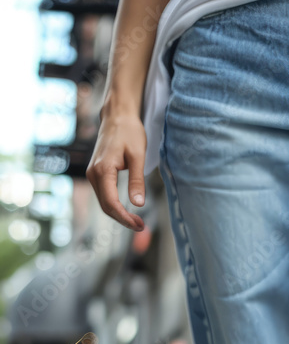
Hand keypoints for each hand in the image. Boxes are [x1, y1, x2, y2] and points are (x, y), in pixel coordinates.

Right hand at [86, 107, 146, 230]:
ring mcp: (92, 173)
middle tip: (141, 226)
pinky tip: (126, 210)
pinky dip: (114, 205)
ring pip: (104, 202)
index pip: (111, 203)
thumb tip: (138, 204)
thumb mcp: (138, 156)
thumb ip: (137, 181)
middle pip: (106, 206)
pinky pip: (104, 195)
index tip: (139, 225)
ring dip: (118, 214)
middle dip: (122, 219)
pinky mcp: (96, 173)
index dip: (125, 217)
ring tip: (136, 221)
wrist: (117, 116)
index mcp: (103, 170)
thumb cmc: (129, 132)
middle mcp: (93, 173)